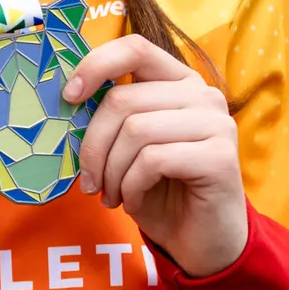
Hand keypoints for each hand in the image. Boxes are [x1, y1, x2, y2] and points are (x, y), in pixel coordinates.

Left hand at [65, 34, 246, 277]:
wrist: (201, 241)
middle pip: (122, 99)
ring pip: (135, 131)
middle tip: (89, 181)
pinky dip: (131, 186)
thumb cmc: (159, 189)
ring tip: (111, 195)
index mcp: (179, 81)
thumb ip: (111, 115)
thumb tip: (67, 96)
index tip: (69, 98)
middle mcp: (203, 94)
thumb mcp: (127, 145)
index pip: (134, 48)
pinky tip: (133, 202)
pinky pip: (152, 160)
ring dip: (111, 171)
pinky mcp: (221, 156)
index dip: (95, 65)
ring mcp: (217, 123)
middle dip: (93, 144)